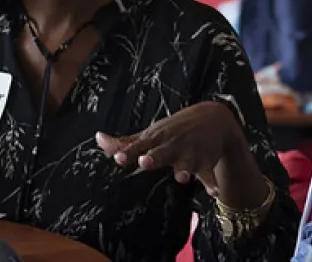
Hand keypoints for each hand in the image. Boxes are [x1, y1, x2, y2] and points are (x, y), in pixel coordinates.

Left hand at [95, 101, 248, 195]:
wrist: (214, 118)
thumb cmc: (175, 129)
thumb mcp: (151, 133)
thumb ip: (125, 142)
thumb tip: (98, 138)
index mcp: (155, 139)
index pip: (139, 146)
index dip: (128, 152)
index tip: (117, 158)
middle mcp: (171, 146)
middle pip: (161, 153)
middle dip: (153, 157)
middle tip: (145, 161)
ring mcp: (189, 154)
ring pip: (186, 164)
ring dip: (183, 170)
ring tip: (181, 177)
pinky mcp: (205, 162)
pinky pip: (208, 174)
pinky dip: (211, 183)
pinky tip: (213, 192)